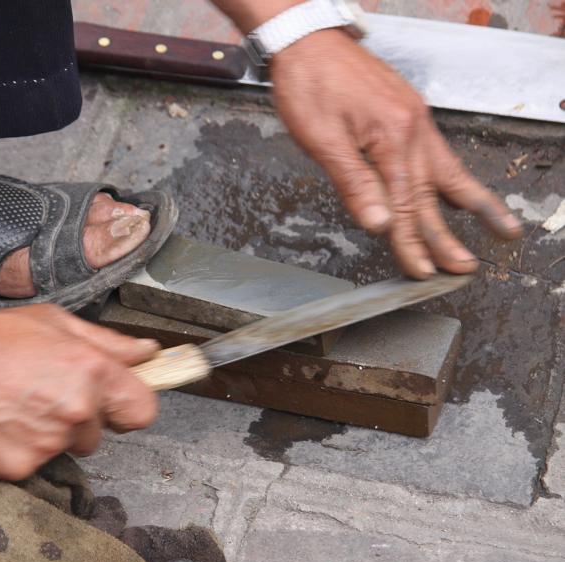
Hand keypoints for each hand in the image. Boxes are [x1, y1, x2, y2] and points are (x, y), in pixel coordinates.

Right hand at [0, 286, 159, 480]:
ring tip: (16, 406)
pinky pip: (33, 467)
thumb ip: (109, 342)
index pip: (143, 410)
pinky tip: (0, 425)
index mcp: (92, 371)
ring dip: (49, 435)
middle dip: (78, 419)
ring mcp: (49, 443)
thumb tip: (148, 352)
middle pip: (98, 434)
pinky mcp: (21, 468)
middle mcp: (77, 410)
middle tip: (42, 395)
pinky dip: (19, 451)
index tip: (114, 403)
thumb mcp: (55, 323)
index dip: (128, 407)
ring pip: (65, 450)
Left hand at [270, 29, 523, 277]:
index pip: (404, 206)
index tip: (421, 271)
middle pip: (433, 194)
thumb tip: (377, 224)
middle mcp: (412, 130)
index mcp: (391, 138)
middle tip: (464, 267)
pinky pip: (439, 154)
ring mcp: (415, 121)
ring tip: (499, 228)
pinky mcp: (409, 114)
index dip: (412, 243)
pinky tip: (460, 192)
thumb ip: (353, 183)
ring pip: (449, 172)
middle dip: (448, 236)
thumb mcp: (321, 139)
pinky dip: (453, 178)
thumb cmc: (309, 86)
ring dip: (474, 205)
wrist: (309, 41)